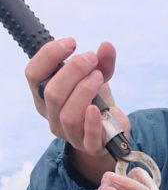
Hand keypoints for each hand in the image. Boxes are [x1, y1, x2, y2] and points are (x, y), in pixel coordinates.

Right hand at [25, 37, 129, 182]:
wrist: (112, 129)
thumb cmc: (96, 100)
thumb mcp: (96, 77)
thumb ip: (101, 62)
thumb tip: (107, 46)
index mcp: (43, 96)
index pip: (33, 74)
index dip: (49, 55)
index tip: (71, 43)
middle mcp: (51, 116)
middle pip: (52, 93)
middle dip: (74, 70)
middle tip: (92, 59)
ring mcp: (68, 134)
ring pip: (67, 114)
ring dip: (84, 90)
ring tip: (99, 77)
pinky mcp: (88, 147)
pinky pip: (87, 136)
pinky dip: (92, 122)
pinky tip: (98, 108)